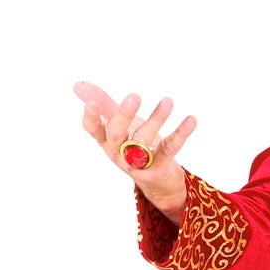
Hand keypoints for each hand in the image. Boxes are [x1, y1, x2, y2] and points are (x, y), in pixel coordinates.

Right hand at [73, 80, 195, 212]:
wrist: (158, 184)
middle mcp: (120, 153)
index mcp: (107, 141)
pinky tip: (191, 119)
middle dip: (124, 116)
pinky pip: (170, 149)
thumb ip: (104, 105)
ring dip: (156, 119)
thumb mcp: (119, 126)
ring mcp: (139, 163)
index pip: (93, 130)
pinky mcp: (159, 168)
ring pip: (144, 140)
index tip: (91, 104)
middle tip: (134, 96)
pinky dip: (181, 133)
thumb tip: (78, 85)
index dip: (91, 119)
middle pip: (117, 135)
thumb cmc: (135, 147)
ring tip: (168, 101)